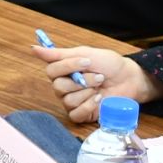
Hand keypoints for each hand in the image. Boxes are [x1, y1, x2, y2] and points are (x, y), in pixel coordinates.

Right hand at [35, 45, 154, 125]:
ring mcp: (72, 102)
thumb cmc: (109, 65)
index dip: (68, 66)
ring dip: (87, 92)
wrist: (129, 79)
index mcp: (63, 71)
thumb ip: (59, 54)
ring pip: (68, 100)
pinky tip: (98, 99)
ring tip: (100, 87)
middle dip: (81, 81)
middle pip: (58, 87)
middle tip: (98, 77)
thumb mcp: (85, 54)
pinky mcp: (82, 114)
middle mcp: (64, 87)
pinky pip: (75, 114)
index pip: (51, 70)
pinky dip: (88, 106)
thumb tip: (33, 48)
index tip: (86, 61)